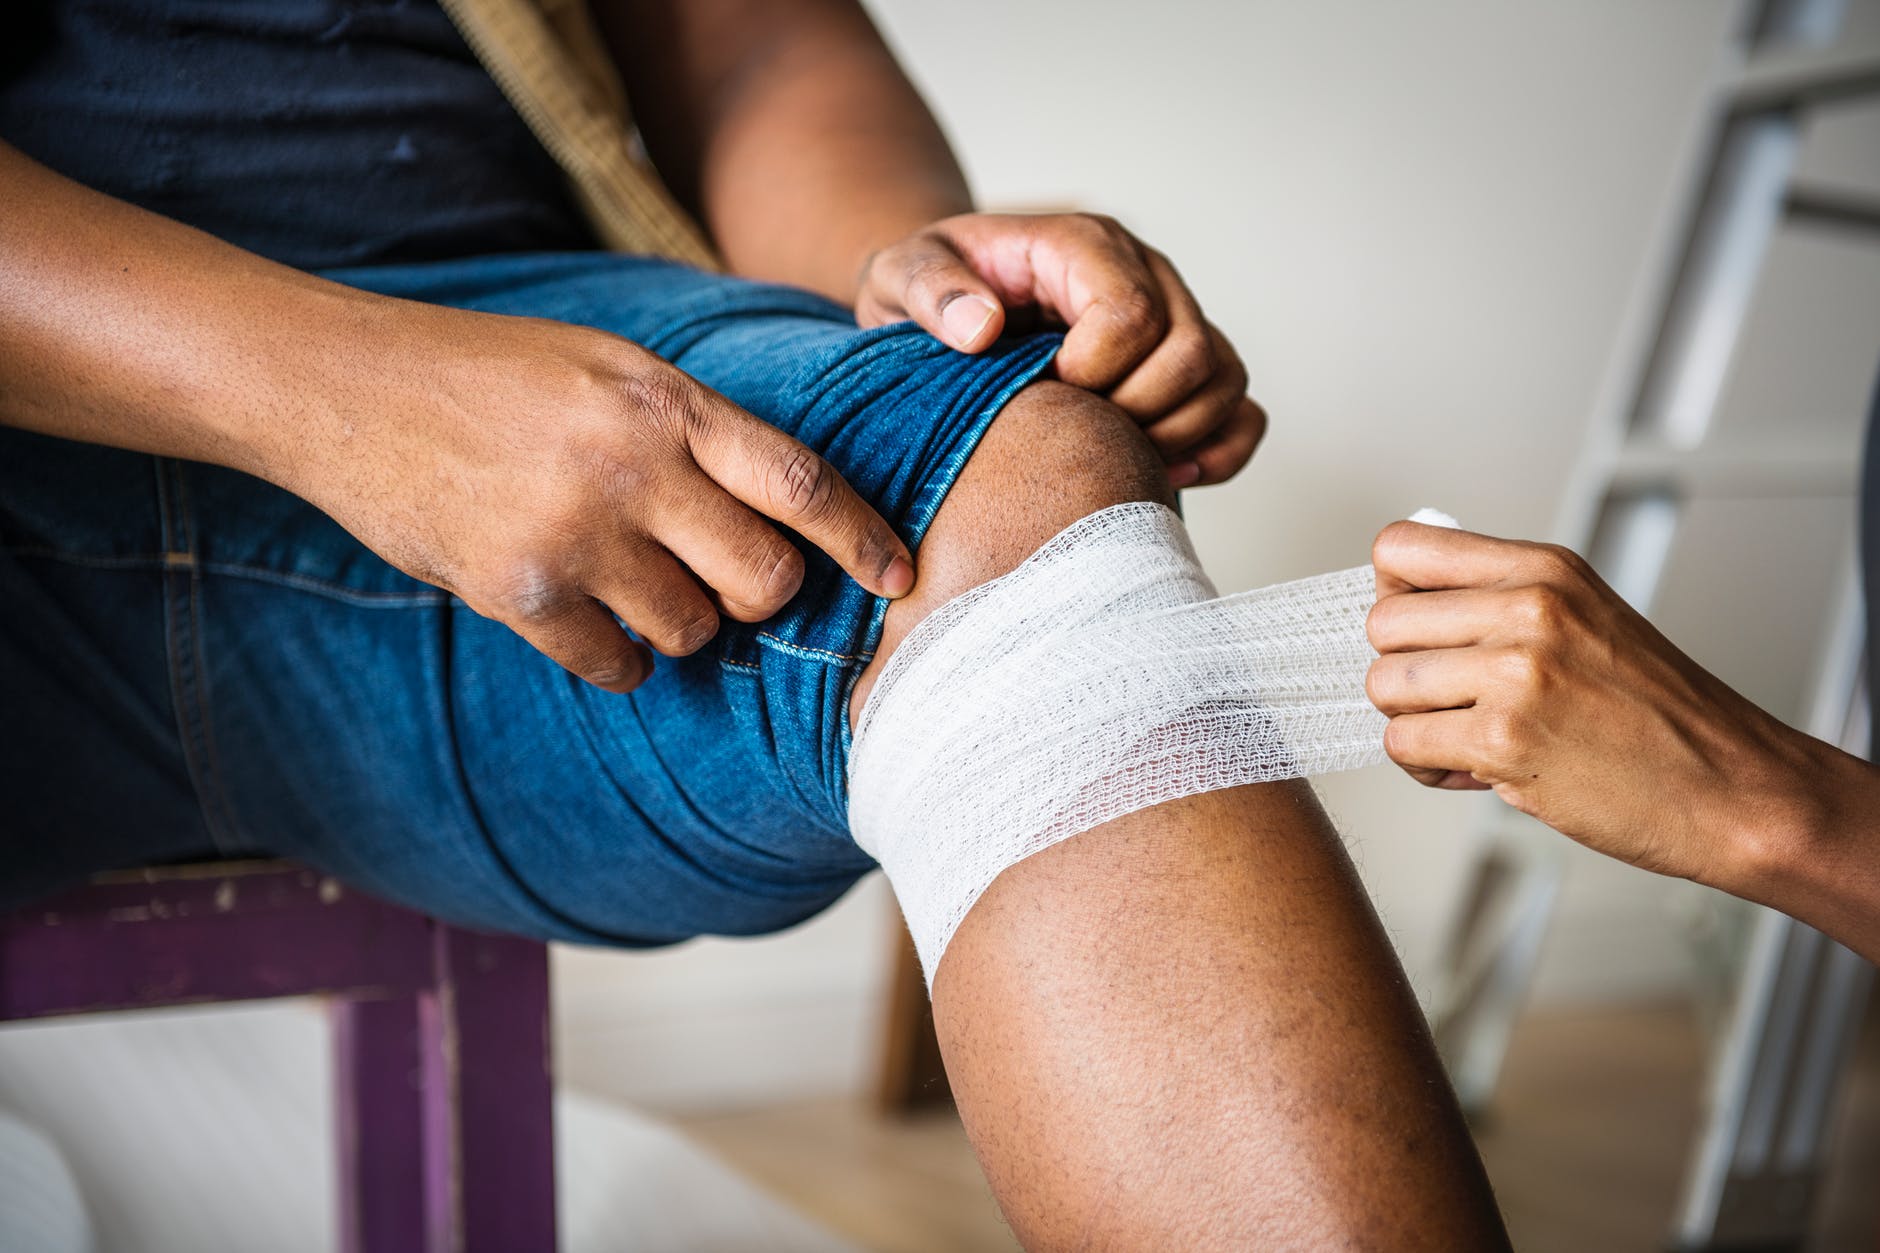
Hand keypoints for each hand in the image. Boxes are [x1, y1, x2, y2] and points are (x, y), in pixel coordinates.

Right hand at [276, 300, 912, 693]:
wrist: (350, 388)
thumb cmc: (498, 374)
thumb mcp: (616, 366)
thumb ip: (702, 432)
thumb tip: (794, 521)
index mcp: (668, 403)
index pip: (804, 486)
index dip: (864, 541)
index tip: (899, 578)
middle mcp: (632, 469)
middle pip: (765, 579)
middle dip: (763, 594)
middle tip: (729, 580)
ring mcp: (574, 535)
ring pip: (693, 631)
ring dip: (681, 622)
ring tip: (630, 575)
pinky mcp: (518, 593)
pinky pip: (618, 668)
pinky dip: (617, 657)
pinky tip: (583, 611)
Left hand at [853, 212, 1265, 487]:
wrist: (952, 301)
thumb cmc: (931, 289)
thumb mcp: (903, 274)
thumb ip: (932, 291)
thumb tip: (980, 328)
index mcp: (1083, 246)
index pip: (1130, 313)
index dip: (1093, 371)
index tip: (1044, 389)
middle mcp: (1147, 274)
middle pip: (1190, 352)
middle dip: (1134, 411)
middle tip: (1075, 430)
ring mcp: (1177, 318)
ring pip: (1225, 380)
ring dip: (1176, 434)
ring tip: (1111, 454)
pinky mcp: (1188, 365)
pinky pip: (1241, 411)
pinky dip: (1218, 449)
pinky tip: (1164, 472)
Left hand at [1363, 521, 1823, 883]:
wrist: (1732, 788)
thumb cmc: (1657, 715)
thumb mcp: (1586, 617)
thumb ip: (1501, 600)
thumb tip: (1401, 602)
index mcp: (1544, 569)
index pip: (1402, 548)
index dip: (1392, 595)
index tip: (1420, 632)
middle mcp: (1528, 608)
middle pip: (1381, 622)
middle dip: (1402, 672)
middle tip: (1448, 702)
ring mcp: (1516, 672)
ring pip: (1384, 685)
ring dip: (1412, 724)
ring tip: (1465, 740)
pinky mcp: (1504, 739)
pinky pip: (1403, 744)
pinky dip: (1427, 769)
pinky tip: (1476, 772)